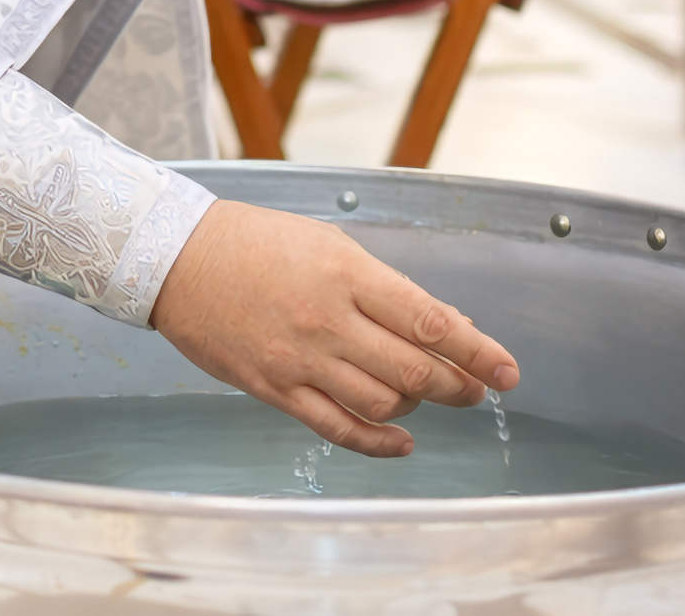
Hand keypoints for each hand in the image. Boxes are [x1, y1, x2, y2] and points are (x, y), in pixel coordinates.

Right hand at [150, 200, 518, 455]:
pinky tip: (400, 441)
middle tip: (476, 390)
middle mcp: (327, 319)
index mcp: (346, 273)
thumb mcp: (327, 244)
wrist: (176, 258)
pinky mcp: (274, 388)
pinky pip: (338, 428)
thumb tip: (441, 324)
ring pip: (383, 402)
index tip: (508, 372)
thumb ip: (383, 288)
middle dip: (458, 386)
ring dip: (418, 406)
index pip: (429, 321)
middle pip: (415, 370)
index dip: (477, 352)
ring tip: (425, 396)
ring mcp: (299, 359)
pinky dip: (378, 442)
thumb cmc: (254, 241)